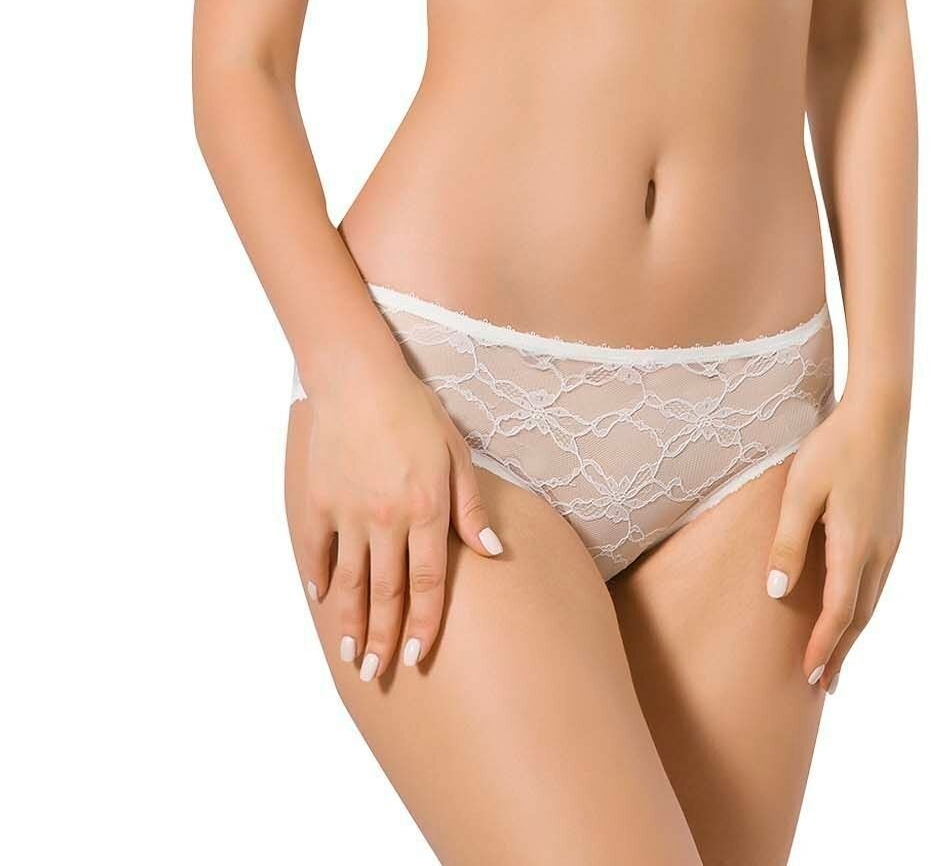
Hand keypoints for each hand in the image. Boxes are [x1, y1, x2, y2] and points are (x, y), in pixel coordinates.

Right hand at [295, 345, 504, 681]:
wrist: (359, 377)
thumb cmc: (415, 411)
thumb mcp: (456, 453)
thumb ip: (471, 506)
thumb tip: (493, 551)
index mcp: (426, 508)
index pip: (427, 584)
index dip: (423, 625)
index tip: (418, 657)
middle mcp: (387, 518)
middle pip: (387, 593)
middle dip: (385, 639)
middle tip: (380, 674)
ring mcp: (348, 511)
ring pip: (352, 582)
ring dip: (352, 623)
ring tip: (352, 656)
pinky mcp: (319, 500)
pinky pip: (317, 551)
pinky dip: (319, 579)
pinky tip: (323, 602)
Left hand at [764, 391, 906, 692]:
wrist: (881, 412)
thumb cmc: (834, 446)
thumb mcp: (800, 491)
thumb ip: (787, 543)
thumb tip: (775, 594)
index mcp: (855, 545)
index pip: (839, 612)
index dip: (823, 646)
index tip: (808, 675)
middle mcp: (880, 550)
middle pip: (861, 616)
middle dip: (841, 651)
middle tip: (824, 685)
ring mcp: (891, 540)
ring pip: (873, 600)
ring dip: (854, 632)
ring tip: (836, 656)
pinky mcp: (893, 528)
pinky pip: (878, 581)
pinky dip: (863, 606)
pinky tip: (853, 608)